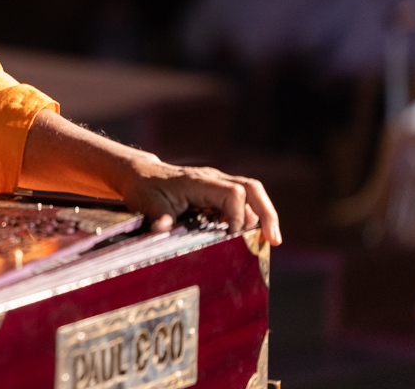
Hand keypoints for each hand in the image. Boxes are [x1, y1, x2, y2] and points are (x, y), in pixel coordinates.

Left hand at [120, 155, 281, 244]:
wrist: (141, 175)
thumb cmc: (144, 189)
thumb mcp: (146, 203)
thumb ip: (157, 216)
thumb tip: (161, 229)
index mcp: (198, 181)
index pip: (232, 193)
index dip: (238, 215)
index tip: (233, 237)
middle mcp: (213, 178)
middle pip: (252, 188)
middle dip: (267, 213)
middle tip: (274, 239)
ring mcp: (218, 182)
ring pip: (253, 192)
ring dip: (264, 215)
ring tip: (271, 240)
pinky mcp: (219, 190)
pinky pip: (245, 199)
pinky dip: (254, 215)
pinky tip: (255, 235)